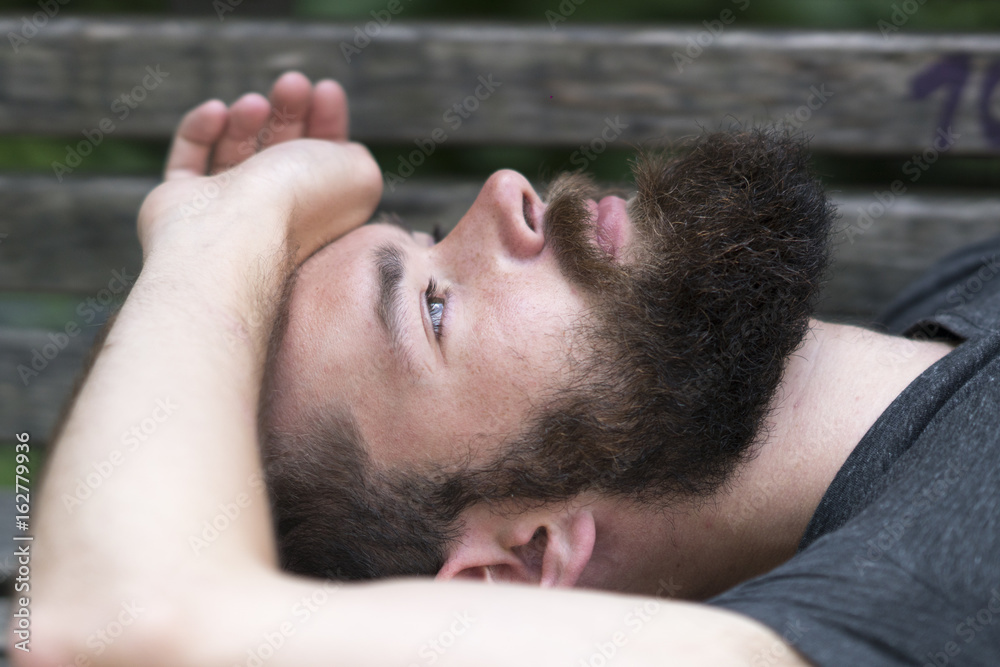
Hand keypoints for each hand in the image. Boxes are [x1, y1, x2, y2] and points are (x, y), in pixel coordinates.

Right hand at [138, 72, 381, 267]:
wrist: (233, 233)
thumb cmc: (298, 201)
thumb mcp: (358, 175)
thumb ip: (357, 159)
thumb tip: (341, 150)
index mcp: (315, 216)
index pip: (322, 164)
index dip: (329, 122)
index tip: (327, 90)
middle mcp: (272, 216)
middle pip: (280, 152)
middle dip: (290, 111)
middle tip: (292, 83)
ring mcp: (225, 211)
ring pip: (235, 151)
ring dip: (247, 118)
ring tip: (255, 105)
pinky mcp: (182, 203)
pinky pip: (188, 158)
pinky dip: (201, 129)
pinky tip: (215, 111)